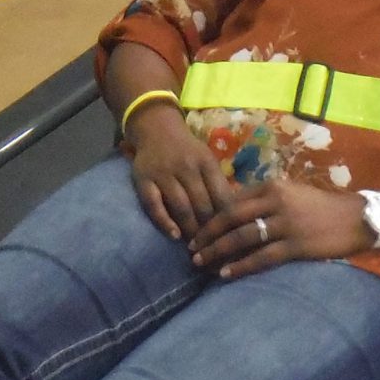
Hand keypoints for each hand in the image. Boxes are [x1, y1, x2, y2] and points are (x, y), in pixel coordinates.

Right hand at [124, 105, 237, 242]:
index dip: (229, 221)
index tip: (233, 239)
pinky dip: (164, 221)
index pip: (222, 196)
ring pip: (181, 207)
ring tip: (197, 250)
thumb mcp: (207, 161)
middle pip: (202, 204)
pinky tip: (174, 235)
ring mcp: (163, 173)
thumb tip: (235, 217)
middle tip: (216, 251)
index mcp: (207, 163)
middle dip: (210, 231)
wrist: (156, 128)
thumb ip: (218, 184)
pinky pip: (154, 205)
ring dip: (191, 230)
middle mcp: (186, 167)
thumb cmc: (187, 150)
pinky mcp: (144, 180)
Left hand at [189, 178, 374, 279]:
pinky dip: (240, 266)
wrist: (357, 219)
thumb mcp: (291, 193)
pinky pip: (260, 258)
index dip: (211, 217)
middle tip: (190, 248)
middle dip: (206, 234)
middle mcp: (275, 202)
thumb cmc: (322, 207)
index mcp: (271, 186)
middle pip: (230, 218)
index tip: (197, 229)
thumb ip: (265, 200)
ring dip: (216, 251)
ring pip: (241, 238)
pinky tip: (225, 274)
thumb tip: (234, 212)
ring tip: (200, 262)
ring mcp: (285, 224)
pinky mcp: (295, 245)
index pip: (232, 201)